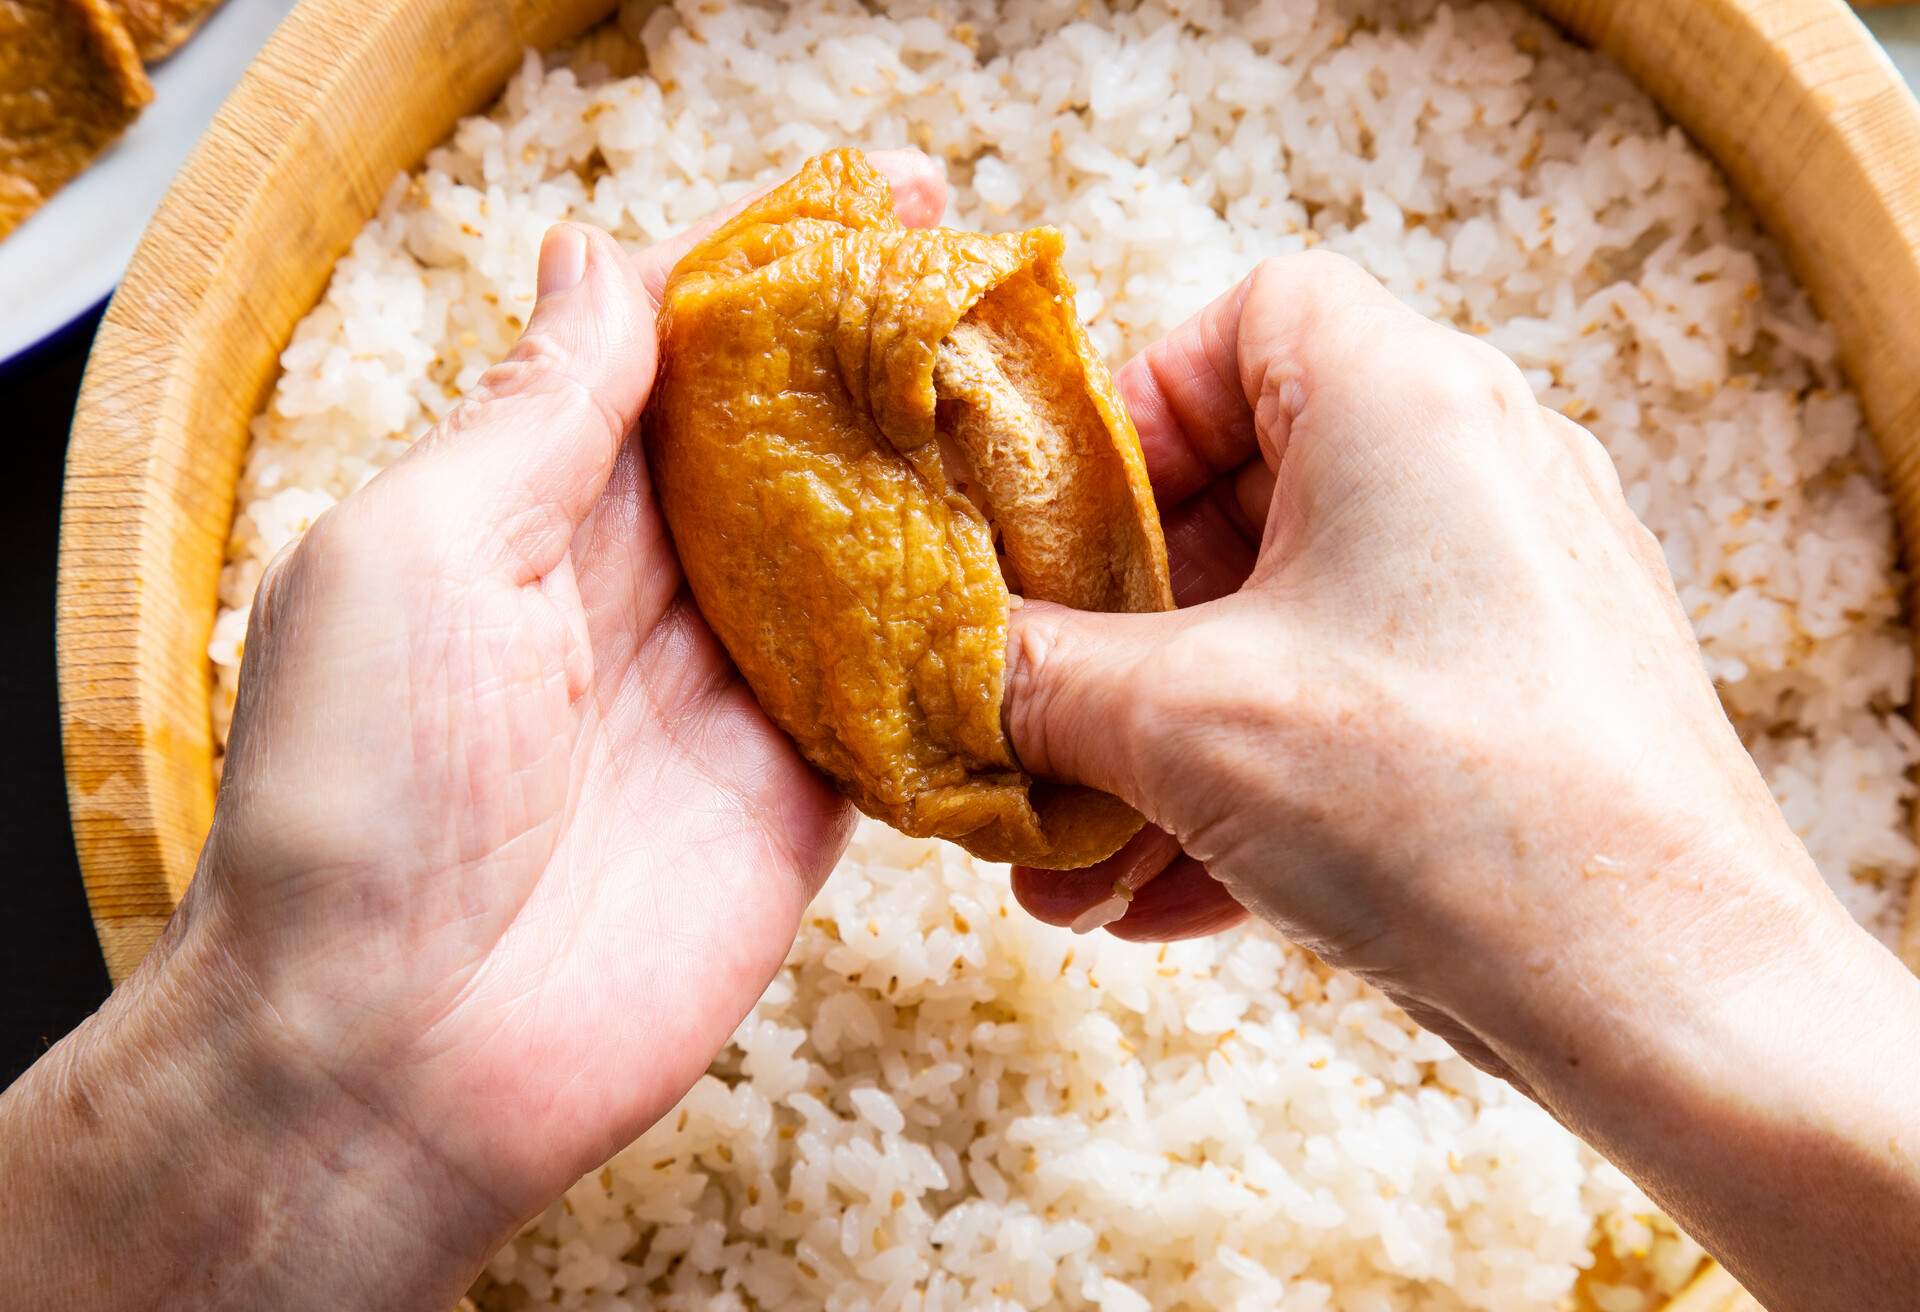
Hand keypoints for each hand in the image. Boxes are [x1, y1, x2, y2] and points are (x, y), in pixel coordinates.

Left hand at [0, 152, 946, 1309]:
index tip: (870, 200)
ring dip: (942, 474)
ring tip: (1038, 383)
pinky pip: (908, 694)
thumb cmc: (364, 792)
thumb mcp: (420, 552)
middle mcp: (645, 589)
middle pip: (786, 440)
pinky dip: (971, 633)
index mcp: (536, 509)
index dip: (769, 270)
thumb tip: (592, 257)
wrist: (401, 1052)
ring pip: (865, 553)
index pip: (672, 356)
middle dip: (876, 351)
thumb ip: (533, 415)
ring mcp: (735, 693)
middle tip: (981, 269)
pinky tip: (1043, 560)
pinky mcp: (808, 796)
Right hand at [1000, 252, 1919, 1309]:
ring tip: (1071, 859)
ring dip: (1164, 739)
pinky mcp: (1526, 706)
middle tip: (1037, 715)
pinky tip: (1154, 897)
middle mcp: (1475, 473)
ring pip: (1288, 630)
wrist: (1669, 999)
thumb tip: (945, 658)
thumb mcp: (1182, 723)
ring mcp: (1511, 595)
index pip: (1245, 320)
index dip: (1130, 416)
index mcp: (1405, 404)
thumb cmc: (1450, 808)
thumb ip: (1033, 671)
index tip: (1059, 537)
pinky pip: (1349, 713)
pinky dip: (1249, 785)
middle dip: (1119, 631)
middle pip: (1247, 497)